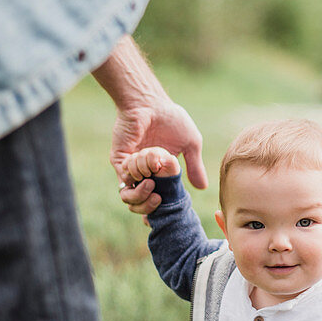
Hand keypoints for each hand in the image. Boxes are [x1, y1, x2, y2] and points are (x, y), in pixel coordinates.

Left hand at [110, 100, 206, 215]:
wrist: (151, 104)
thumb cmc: (172, 120)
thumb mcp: (191, 144)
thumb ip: (195, 166)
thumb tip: (202, 188)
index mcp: (160, 173)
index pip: (156, 198)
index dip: (159, 210)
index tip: (166, 216)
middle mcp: (144, 173)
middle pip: (140, 203)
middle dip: (148, 207)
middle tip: (158, 200)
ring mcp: (130, 168)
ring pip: (128, 195)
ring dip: (141, 192)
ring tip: (151, 183)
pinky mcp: (119, 160)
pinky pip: (124, 178)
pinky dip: (135, 176)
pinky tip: (146, 166)